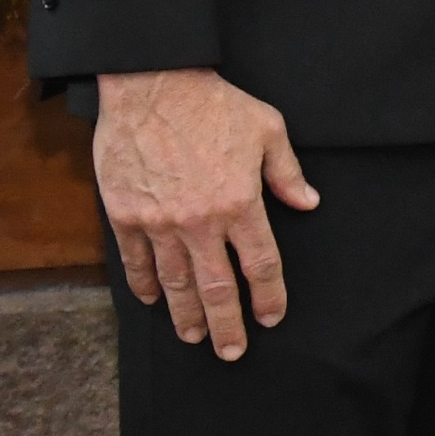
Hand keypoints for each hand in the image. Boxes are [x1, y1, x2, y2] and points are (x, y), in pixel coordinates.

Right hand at [92, 67, 318, 359]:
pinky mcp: (125, 214)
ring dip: (185, 314)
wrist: (153, 83)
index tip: (271, 318)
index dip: (267, 296)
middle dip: (227, 325)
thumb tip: (309, 203)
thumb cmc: (215, 103)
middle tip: (232, 352)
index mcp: (240, 203)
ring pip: (175, 282)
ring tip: (195, 336)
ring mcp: (159, 221)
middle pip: (216, 287)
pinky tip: (152, 301)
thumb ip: (287, 174)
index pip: (260, 264)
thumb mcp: (267, 130)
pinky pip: (135, 261)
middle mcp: (200, 221)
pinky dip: (145, 284)